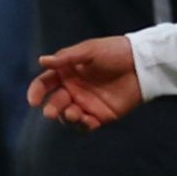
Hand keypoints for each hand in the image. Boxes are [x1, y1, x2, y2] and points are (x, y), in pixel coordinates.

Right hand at [28, 37, 144, 128]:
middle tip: (51, 112)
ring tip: (72, 114)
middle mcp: (73, 90)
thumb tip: (42, 61)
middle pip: (55, 103)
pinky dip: (83, 125)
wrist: (143, 63)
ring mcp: (86, 103)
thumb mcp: (90, 50)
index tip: (33, 100)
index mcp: (66, 73)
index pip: (45, 84)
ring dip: (66, 117)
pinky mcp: (102, 115)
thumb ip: (66, 58)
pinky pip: (87, 125)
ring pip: (68, 116)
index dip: (36, 92)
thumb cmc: (116, 52)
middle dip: (52, 108)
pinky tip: (86, 120)